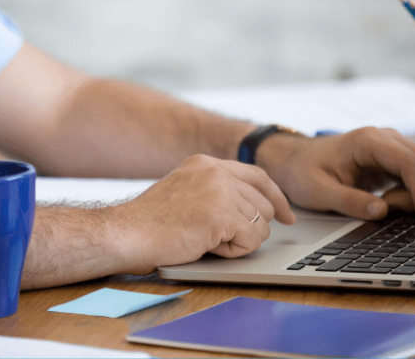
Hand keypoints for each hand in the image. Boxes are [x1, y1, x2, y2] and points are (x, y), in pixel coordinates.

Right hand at [114, 155, 295, 273]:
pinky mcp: (222, 214)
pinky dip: (233, 251)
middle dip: (251, 228)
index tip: (287, 215)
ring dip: (238, 241)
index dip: (276, 198)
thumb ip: (214, 189)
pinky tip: (206, 245)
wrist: (126, 234)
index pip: (258, 176)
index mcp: (206, 163)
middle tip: (221, 238)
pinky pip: (251, 240)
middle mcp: (216, 171)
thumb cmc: (150, 223)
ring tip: (205, 240)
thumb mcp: (185, 191)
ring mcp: (220, 190)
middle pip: (264, 204)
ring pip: (261, 225)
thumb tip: (250, 205)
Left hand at [256, 127, 414, 221]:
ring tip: (385, 205)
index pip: (411, 162)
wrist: (294, 162)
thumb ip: (349, 202)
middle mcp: (387, 139)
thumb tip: (382, 212)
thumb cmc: (302, 172)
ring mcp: (394, 148)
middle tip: (389, 209)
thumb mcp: (318, 192)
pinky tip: (389, 202)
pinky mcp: (395, 161)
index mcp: (368, 140)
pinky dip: (414, 194)